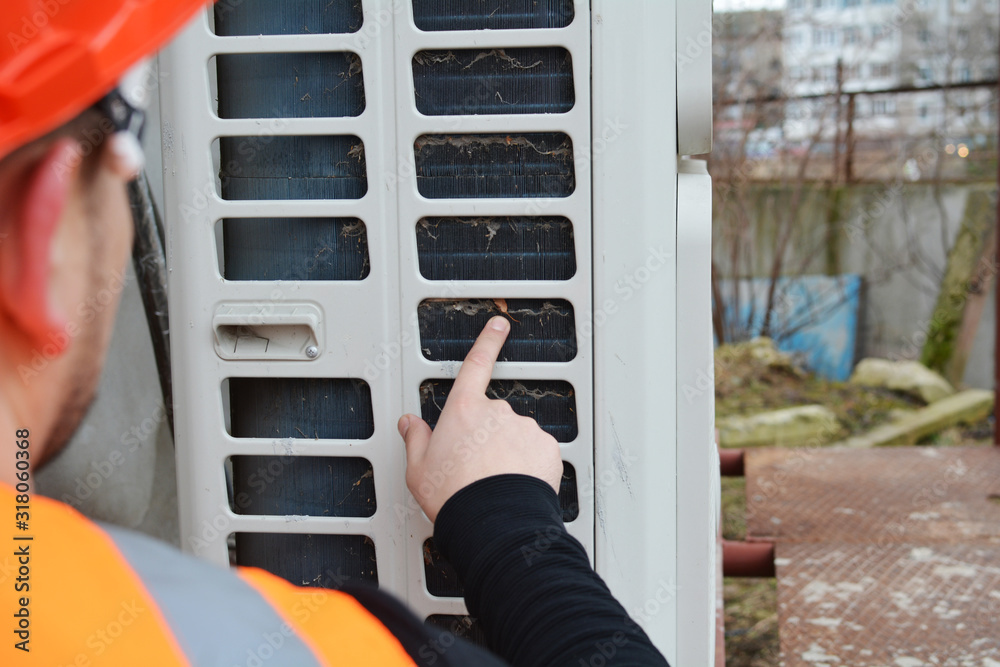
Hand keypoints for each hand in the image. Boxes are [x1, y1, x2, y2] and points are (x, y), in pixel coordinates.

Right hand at [398, 316, 562, 521]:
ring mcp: (525, 429)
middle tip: (476, 467)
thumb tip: (410, 424)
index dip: (488, 340)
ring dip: (508, 452)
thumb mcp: (418, 469)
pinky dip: (529, 465)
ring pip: (516, 436)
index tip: (499, 325)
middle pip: (493, 417)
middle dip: (488, 436)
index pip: (476, 364)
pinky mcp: (547, 448)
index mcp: (464, 410)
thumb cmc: (455, 496)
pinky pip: (537, 452)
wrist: (493, 521)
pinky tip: (515, 484)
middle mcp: (497, 413)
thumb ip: (416, 439)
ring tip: (494, 481)